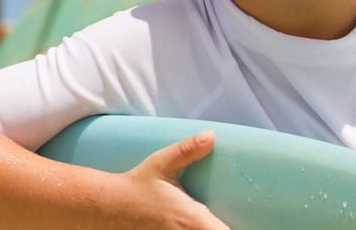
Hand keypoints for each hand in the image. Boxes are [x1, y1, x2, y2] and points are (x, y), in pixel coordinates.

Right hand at [106, 130, 227, 229]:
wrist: (107, 206)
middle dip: (223, 228)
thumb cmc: (137, 185)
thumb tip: (211, 135)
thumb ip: (187, 150)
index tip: (248, 221)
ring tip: (217, 220)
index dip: (235, 229)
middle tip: (235, 219)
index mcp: (191, 218)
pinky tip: (200, 225)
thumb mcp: (161, 163)